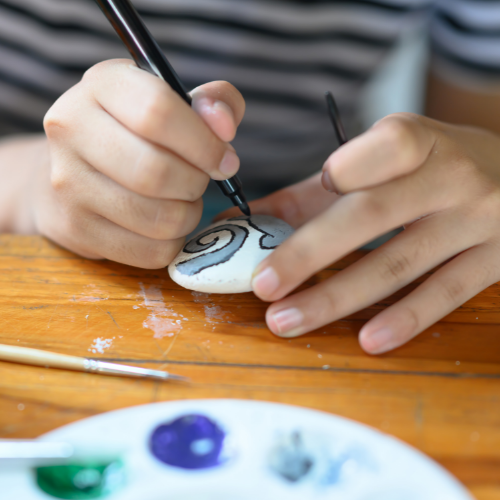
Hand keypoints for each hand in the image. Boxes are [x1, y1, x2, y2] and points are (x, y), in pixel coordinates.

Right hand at [34, 59, 244, 266]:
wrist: (76, 169)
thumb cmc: (140, 133)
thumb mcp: (176, 102)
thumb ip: (213, 103)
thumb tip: (224, 126)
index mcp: (102, 85)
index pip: (158, 111)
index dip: (205, 143)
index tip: (225, 161)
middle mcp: (72, 129)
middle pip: (155, 171)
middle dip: (196, 183)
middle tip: (200, 182)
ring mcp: (67, 183)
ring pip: (157, 218)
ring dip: (188, 215)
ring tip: (183, 201)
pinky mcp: (75, 228)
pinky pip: (149, 252)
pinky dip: (172, 243)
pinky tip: (165, 225)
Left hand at [246, 113, 499, 353]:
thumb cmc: (429, 170)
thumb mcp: (380, 164)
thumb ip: (313, 193)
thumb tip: (240, 223)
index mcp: (420, 140)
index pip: (383, 146)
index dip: (343, 171)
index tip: (299, 203)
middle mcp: (452, 175)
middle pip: (372, 214)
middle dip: (310, 253)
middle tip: (262, 286)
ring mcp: (478, 219)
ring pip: (399, 263)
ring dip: (337, 297)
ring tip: (287, 321)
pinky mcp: (496, 259)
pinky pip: (446, 292)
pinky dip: (404, 319)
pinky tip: (366, 340)